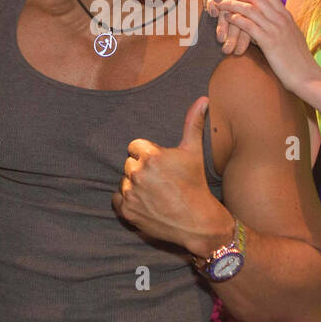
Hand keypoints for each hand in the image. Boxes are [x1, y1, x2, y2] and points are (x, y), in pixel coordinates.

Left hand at [113, 97, 227, 255]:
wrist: (198, 222)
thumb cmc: (196, 184)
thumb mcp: (194, 151)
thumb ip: (193, 123)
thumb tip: (203, 99)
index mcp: (151, 155)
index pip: (135, 147)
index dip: (149, 156)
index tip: (161, 166)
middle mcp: (137, 173)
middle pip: (129, 164)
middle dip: (142, 170)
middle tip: (161, 181)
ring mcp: (130, 193)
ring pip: (124, 181)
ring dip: (134, 185)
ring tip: (155, 193)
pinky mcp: (127, 211)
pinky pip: (117, 198)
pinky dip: (127, 201)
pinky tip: (145, 203)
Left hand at [208, 0, 320, 94]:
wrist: (308, 77)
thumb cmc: (298, 62)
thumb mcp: (291, 38)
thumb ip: (280, 28)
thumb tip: (266, 24)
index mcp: (286, 16)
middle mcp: (281, 18)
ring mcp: (276, 29)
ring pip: (250, 8)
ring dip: (232, 4)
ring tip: (219, 5)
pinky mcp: (270, 42)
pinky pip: (249, 25)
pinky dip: (236, 20)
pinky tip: (227, 20)